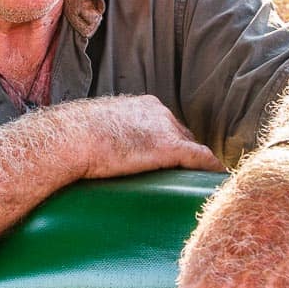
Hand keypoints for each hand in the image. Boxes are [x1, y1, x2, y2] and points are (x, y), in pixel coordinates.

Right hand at [72, 95, 224, 178]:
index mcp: (142, 106)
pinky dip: (210, 168)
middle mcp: (159, 112)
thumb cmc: (72, 136)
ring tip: (199, 181)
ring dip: (196, 164)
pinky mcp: (170, 148)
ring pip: (193, 148)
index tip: (169, 160)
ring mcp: (166, 129)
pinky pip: (200, 158)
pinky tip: (217, 179)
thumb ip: (106, 136)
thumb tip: (95, 153)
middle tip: (185, 174)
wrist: (71, 138)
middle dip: (186, 153)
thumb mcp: (93, 129)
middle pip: (183, 135)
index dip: (171, 143)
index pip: (166, 125)